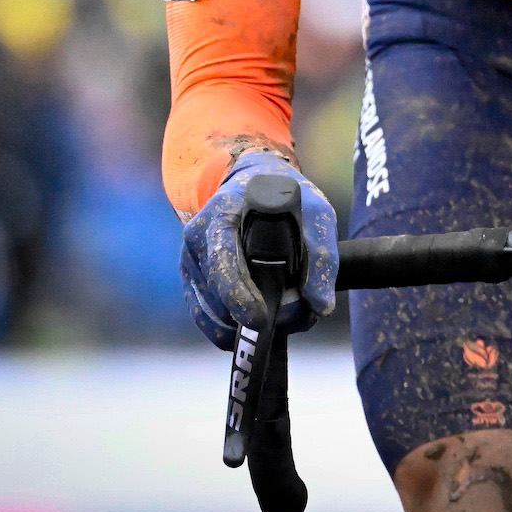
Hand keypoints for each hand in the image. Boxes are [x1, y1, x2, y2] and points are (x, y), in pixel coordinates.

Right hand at [181, 151, 337, 349]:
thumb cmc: (286, 196)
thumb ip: (321, 255)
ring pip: (212, 313)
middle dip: (251, 317)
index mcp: (220, 216)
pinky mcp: (193, 281)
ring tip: (285, 318)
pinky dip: (232, 329)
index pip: (222, 260)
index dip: (239, 294)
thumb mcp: (314, 212)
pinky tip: (260, 325)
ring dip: (245, 327)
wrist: (256, 181)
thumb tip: (320, 305)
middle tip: (292, 318)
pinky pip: (207, 318)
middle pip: (216, 295)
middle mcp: (197, 240)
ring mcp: (191, 262)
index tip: (261, 318)